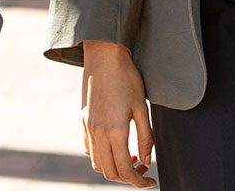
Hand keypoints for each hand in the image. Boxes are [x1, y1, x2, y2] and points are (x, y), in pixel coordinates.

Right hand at [80, 41, 155, 186]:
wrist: (104, 56)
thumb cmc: (127, 79)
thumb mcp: (142, 109)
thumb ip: (146, 138)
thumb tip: (146, 161)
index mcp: (115, 132)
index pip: (126, 170)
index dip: (139, 182)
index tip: (150, 182)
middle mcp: (98, 133)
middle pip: (109, 172)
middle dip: (127, 178)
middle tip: (143, 171)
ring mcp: (88, 127)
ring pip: (98, 163)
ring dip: (114, 169)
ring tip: (132, 159)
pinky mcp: (83, 120)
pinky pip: (89, 149)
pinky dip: (102, 157)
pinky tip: (116, 148)